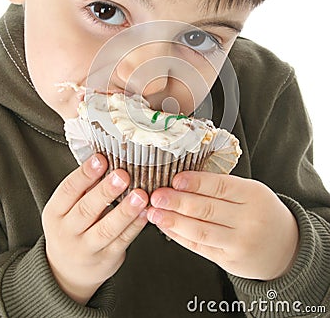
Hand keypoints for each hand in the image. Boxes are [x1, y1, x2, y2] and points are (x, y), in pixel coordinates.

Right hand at [42, 154, 148, 303]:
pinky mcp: (106, 259)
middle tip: (122, 175)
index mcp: (55, 213)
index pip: (68, 190)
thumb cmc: (71, 228)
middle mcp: (67, 232)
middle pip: (86, 210)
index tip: (101, 159)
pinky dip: (135, 226)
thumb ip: (84, 188)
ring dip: (125, 211)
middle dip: (106, 191)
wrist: (68, 272)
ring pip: (106, 229)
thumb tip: (106, 159)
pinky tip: (145, 213)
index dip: (84, 174)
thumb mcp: (66, 208)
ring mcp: (86, 248)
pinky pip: (122, 241)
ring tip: (140, 195)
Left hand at [147, 172, 298, 280]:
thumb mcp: (251, 192)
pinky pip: (200, 247)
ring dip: (173, 221)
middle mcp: (248, 220)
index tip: (175, 179)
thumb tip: (183, 181)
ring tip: (155, 213)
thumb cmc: (263, 212)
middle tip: (157, 196)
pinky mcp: (230, 261)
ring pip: (200, 231)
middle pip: (207, 209)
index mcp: (253, 195)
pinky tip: (167, 228)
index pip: (220, 186)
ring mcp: (239, 243)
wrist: (286, 247)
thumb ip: (223, 187)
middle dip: (177, 202)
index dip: (195, 183)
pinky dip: (180, 237)